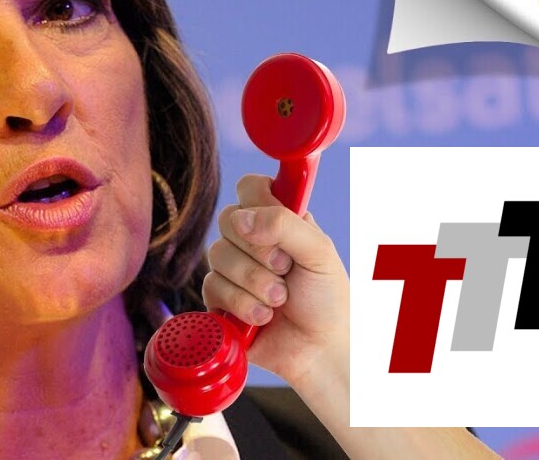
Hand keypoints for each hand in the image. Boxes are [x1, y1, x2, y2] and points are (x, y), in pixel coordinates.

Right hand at [201, 174, 349, 387]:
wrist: (320, 350)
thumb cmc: (327, 300)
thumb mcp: (320, 253)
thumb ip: (284, 224)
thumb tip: (242, 219)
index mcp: (278, 220)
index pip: (250, 187)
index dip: (258, 203)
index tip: (278, 227)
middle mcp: (252, 240)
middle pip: (228, 220)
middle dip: (260, 252)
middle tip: (286, 270)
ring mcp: (233, 269)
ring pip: (217, 255)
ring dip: (255, 283)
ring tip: (280, 301)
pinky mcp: (219, 298)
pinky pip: (211, 287)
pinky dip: (242, 305)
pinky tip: (263, 318)